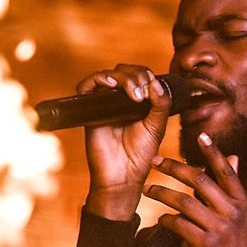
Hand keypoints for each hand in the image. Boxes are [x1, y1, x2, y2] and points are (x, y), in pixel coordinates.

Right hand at [77, 65, 172, 220]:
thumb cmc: (140, 155)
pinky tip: (111, 85)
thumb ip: (161, 104)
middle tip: (143, 94)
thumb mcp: (157, 127)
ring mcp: (104, 104)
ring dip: (122, 77)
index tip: (153, 89)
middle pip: (123, 70)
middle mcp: (119, 100)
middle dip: (136, 75)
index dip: (146, 75)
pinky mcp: (90, 111)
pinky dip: (96, 79)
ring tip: (134, 93)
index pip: (139, 75)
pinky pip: (85, 87)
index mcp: (137, 101)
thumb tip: (155, 82)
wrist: (123, 176)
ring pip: (108, 75)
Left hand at [145, 132, 246, 246]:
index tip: (200, 135)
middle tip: (156, 161)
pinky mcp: (205, 245)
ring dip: (163, 193)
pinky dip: (166, 220)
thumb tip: (233, 157)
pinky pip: (179, 225)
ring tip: (148, 188)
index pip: (226, 171)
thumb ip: (232, 188)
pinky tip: (160, 219)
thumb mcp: (242, 216)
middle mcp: (232, 212)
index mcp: (241, 203)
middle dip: (174, 168)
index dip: (213, 152)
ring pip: (185, 201)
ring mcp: (219, 229)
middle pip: (200, 180)